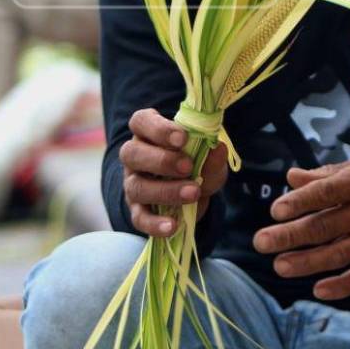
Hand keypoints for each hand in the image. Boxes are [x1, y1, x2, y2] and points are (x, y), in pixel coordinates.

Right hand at [119, 108, 228, 237]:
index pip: (141, 122)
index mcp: (147, 133)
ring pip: (136, 186)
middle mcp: (134, 156)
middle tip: (188, 166)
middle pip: (132, 153)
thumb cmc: (195, 166)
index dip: (158, 129)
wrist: (191, 195)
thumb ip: (212, 156)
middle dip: (161, 160)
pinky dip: (155, 223)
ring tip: (193, 193)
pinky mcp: (137, 211)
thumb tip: (218, 149)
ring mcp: (133, 184)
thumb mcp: (208, 159)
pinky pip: (139, 218)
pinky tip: (173, 226)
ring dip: (165, 191)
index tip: (182, 138)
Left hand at [253, 154, 349, 300]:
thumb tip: (290, 178)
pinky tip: (318, 290)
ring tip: (280, 266)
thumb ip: (326, 175)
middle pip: (326, 225)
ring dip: (308, 262)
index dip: (301, 202)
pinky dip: (342, 286)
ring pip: (340, 253)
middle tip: (261, 242)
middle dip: (291, 236)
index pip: (328, 192)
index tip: (275, 211)